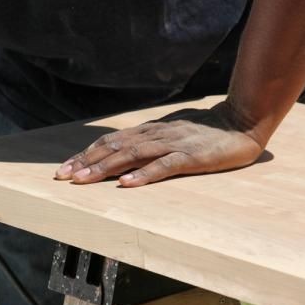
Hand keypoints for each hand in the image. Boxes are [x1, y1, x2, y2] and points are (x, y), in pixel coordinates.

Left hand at [55, 102, 264, 186]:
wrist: (240, 121)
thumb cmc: (202, 131)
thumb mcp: (167, 134)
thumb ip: (145, 142)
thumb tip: (118, 155)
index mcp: (147, 131)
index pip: (109, 142)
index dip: (85, 154)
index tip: (64, 168)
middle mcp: (154, 135)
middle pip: (113, 148)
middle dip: (86, 162)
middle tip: (63, 176)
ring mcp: (172, 144)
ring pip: (131, 155)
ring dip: (104, 168)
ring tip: (83, 180)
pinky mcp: (191, 156)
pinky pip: (164, 166)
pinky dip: (143, 174)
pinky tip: (126, 183)